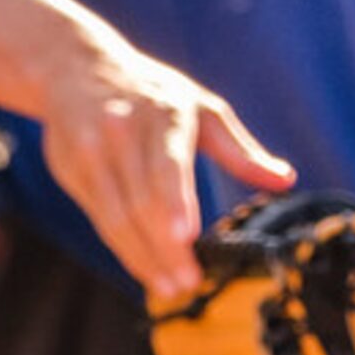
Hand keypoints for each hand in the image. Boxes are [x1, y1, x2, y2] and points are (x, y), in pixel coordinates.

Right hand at [30, 37, 292, 300]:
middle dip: (164, 248)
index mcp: (162, 114)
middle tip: (189, 282)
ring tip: (171, 287)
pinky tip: (145, 269)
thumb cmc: (154, 94)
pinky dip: (123, 248)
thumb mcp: (202, 108)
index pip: (166, 164)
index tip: (185, 236)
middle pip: (141, 201)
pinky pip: (99, 218)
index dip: (174, 201)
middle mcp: (120, 131)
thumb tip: (286, 179)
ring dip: (143, 258)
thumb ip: (241, 150)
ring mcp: (89, 151)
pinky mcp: (69, 169)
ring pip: (115, 217)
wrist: (75, 67)